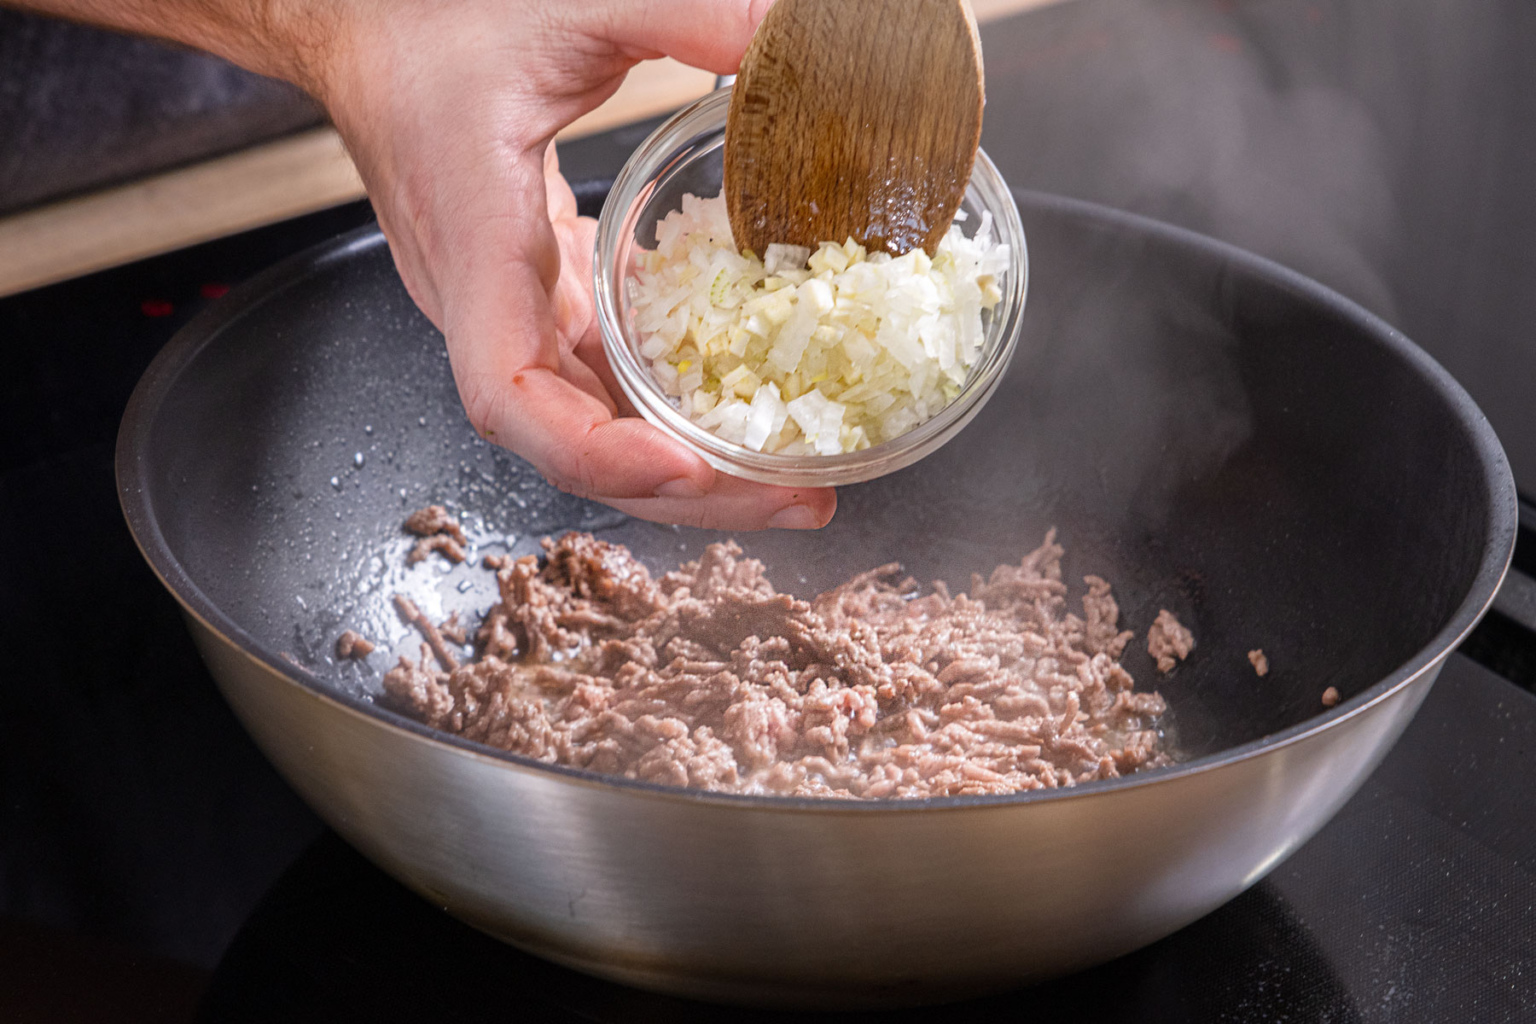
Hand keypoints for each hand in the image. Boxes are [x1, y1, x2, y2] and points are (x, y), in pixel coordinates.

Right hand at [305, 0, 835, 529]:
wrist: (366, 37)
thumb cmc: (434, 27)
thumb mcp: (568, 6)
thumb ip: (683, 12)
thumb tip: (796, 31)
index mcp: (475, 247)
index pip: (509, 394)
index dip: (595, 453)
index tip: (684, 468)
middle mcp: (489, 304)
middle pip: (575, 446)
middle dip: (687, 493)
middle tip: (805, 503)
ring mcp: (514, 311)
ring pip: (596, 428)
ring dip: (691, 471)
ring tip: (796, 482)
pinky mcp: (541, 299)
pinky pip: (604, 384)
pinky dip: (672, 416)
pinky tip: (745, 419)